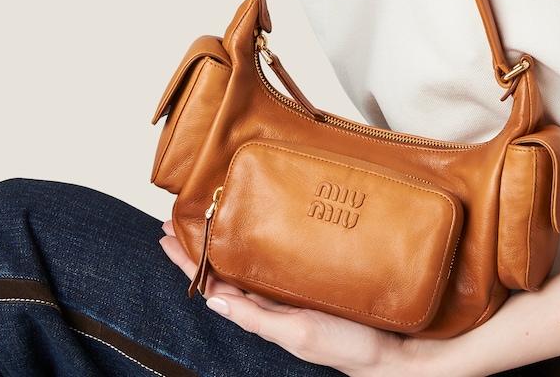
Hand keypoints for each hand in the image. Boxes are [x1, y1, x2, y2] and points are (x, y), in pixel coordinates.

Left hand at [159, 222, 422, 376]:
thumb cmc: (346, 344)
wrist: (392, 345)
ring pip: (250, 258)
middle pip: (225, 267)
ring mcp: (292, 286)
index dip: (189, 262)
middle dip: (199, 245)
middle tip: (178, 218)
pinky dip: (263, 238)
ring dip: (227, 238)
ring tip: (208, 214)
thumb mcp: (295, 332)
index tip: (168, 236)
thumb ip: (255, 317)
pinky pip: (279, 254)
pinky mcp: (313, 274)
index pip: (213, 284)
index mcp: (262, 312)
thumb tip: (212, 302)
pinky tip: (262, 222)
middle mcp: (273, 298)